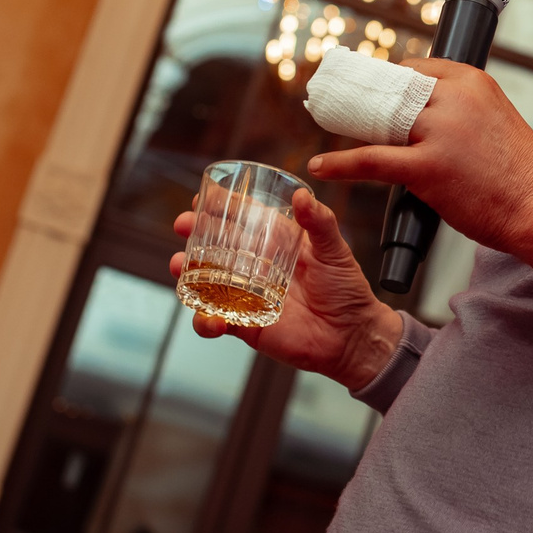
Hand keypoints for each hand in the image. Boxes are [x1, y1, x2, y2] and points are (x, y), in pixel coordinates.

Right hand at [171, 188, 401, 391]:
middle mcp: (256, 269)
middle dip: (193, 235)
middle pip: (214, 248)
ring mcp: (247, 297)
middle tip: (183, 225)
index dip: (217, 209)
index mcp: (274, 246)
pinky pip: (216, 322)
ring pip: (206, 283)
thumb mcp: (335, 250)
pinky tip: (210, 318)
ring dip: (187, 273)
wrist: (352, 336)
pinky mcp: (246, 325)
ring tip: (180, 266)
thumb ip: (320, 222)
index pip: (239, 222)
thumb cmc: (346, 290)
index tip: (200, 198)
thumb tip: (302, 196)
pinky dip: (205, 321)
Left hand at [304, 60, 532, 267]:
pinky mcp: (427, 167)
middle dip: (367, 100)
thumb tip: (432, 120)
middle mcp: (454, 99)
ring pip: (380, 122)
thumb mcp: (498, 122)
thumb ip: (465, 113)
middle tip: (341, 107)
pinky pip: (372, 160)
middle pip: (393, 91)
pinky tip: (321, 166)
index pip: (416, 69)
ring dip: (355, 128)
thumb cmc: (524, 176)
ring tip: (333, 127)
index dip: (390, 81)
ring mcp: (439, 132)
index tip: (374, 89)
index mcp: (473, 82)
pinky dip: (341, 164)